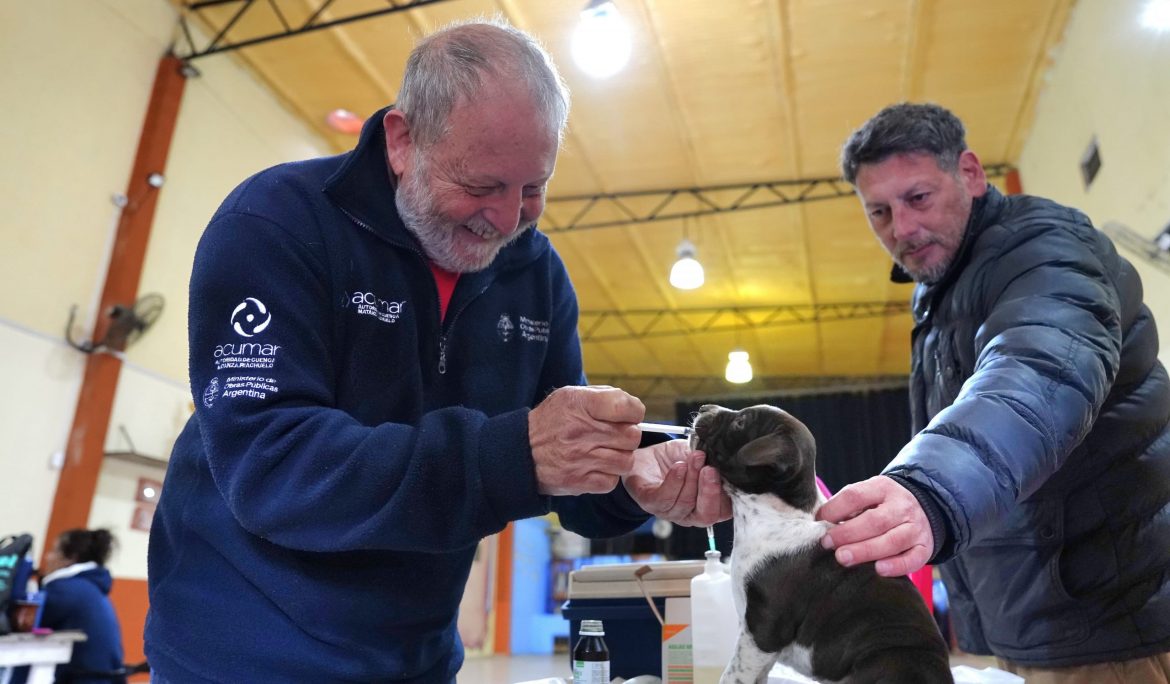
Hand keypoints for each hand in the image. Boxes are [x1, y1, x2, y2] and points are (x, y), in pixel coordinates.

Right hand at [529, 386, 643, 495]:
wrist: (521, 452)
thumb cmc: (552, 421)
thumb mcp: (570, 396)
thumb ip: (603, 395)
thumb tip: (633, 407)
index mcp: (580, 404)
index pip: (628, 407)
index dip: (634, 412)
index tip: (627, 416)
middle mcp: (581, 431)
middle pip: (632, 436)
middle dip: (627, 436)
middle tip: (614, 436)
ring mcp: (580, 458)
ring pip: (626, 461)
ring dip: (620, 457)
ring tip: (606, 452)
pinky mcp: (579, 482)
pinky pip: (611, 482)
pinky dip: (608, 476)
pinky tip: (596, 467)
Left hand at [623, 439, 730, 526]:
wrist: (647, 457)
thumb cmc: (677, 459)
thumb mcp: (700, 454)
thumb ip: (714, 459)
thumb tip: (729, 455)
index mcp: (707, 505)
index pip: (724, 511)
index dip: (728, 497)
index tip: (730, 475)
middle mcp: (690, 513)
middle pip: (706, 515)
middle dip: (710, 492)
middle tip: (710, 470)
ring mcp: (670, 511)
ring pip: (686, 503)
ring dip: (692, 478)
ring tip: (695, 458)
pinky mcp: (650, 502)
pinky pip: (664, 498)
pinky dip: (674, 481)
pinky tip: (679, 467)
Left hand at [815, 475, 931, 576]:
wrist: (923, 508)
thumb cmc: (882, 505)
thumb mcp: (867, 495)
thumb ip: (847, 506)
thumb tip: (820, 522)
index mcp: (882, 488)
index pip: (856, 495)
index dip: (835, 509)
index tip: (819, 521)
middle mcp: (902, 507)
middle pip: (876, 521)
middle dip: (848, 533)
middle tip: (827, 544)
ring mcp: (915, 528)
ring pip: (893, 541)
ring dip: (866, 551)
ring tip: (843, 558)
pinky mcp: (924, 548)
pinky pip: (913, 559)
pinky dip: (896, 566)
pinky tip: (878, 570)